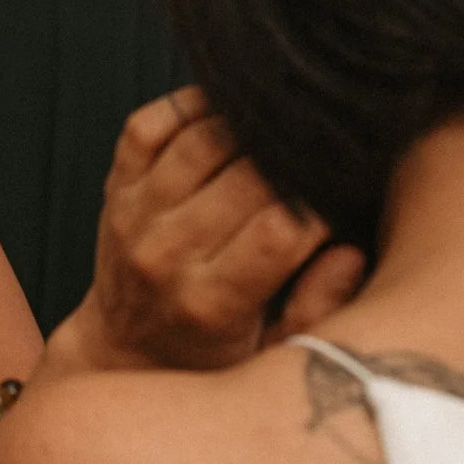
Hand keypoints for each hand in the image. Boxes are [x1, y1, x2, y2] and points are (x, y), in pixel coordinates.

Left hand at [44, 88, 366, 377]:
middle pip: (243, 180)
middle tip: (324, 150)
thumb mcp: (272, 356)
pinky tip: (226, 109)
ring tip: (285, 126)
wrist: (124, 350)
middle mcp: (164, 254)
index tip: (342, 192)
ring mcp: (134, 215)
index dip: (320, 203)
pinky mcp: (115, 187)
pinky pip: (148, 127)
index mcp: (210, 303)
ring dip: (248, 125)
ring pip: (199, 143)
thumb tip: (348, 253)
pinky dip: (189, 107)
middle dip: (292, 160)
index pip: (279, 230)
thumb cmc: (214, 354)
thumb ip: (317, 309)